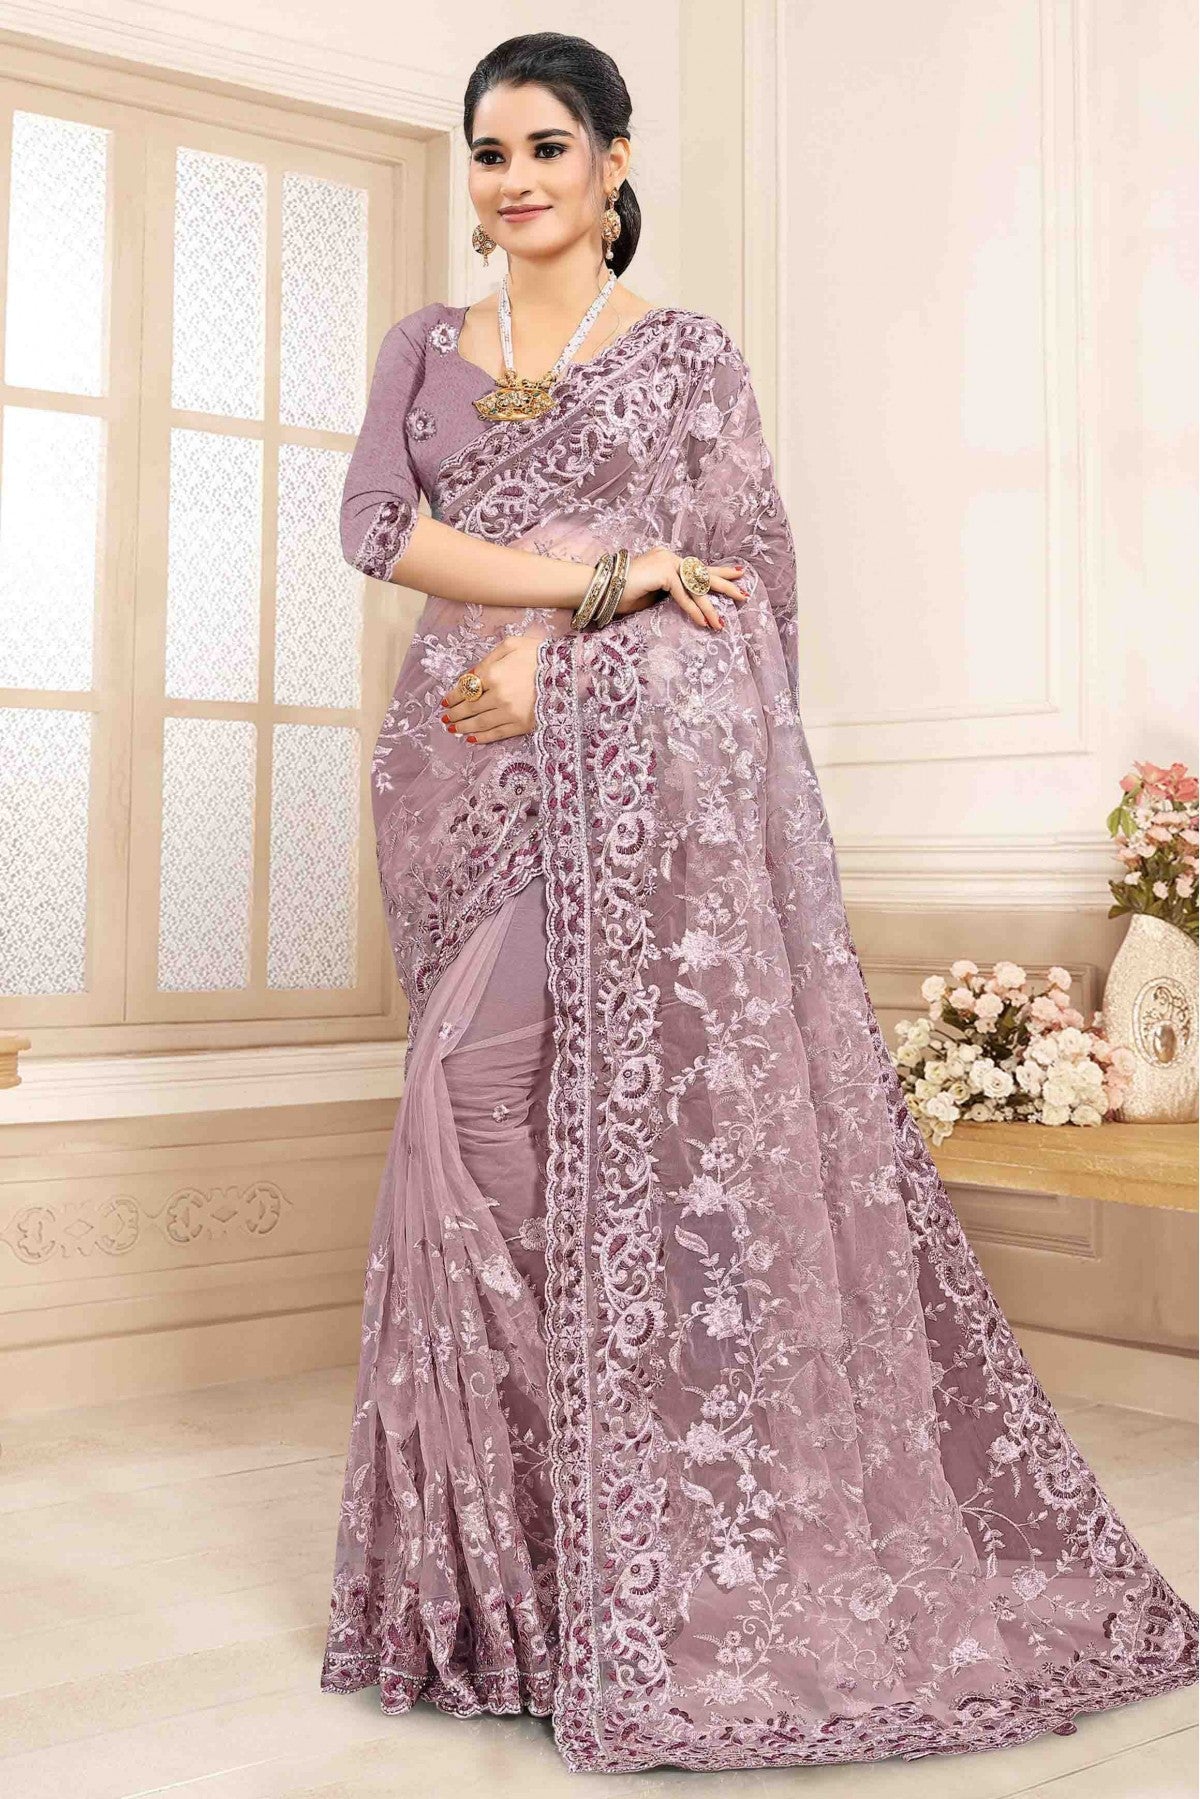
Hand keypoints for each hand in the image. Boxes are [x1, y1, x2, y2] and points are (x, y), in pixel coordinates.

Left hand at [439, 632, 540, 743]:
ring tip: (453, 730)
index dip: (453, 696)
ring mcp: (509, 713)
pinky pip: (497, 733)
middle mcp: (498, 696)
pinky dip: (482, 737)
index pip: (466, 688)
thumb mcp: (512, 645)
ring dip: (463, 727)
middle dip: (455, 713)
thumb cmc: (540, 655)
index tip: (445, 701)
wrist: (569, 673)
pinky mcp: (521, 725)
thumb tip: (470, 675)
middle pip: (470, 708)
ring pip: (480, 723)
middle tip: (445, 718)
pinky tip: (471, 739)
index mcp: (493, 675)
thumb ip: (488, 658)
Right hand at [616, 547, 748, 629]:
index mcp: (668, 560)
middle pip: (702, 573)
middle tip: (744, 593)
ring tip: (722, 622)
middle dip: (725, 584)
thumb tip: (689, 603)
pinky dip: (693, 610)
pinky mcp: (663, 572)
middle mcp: (670, 557)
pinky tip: (704, 623)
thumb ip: (670, 594)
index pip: (697, 568)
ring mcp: (667, 562)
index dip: (718, 573)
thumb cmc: (620, 595)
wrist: (600, 589)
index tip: (738, 574)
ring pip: (695, 587)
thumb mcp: (652, 595)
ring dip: (710, 607)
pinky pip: (683, 594)